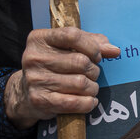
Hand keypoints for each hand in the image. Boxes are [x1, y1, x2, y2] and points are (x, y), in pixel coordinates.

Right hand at [4, 27, 119, 128]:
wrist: (26, 92)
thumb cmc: (55, 65)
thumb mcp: (69, 47)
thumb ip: (93, 43)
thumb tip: (114, 50)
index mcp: (40, 39)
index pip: (73, 35)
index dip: (92, 46)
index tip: (96, 56)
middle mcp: (33, 58)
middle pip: (81, 61)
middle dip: (94, 70)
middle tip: (91, 74)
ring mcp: (35, 79)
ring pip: (81, 83)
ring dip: (92, 87)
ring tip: (87, 87)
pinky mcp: (39, 100)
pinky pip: (75, 102)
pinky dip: (88, 103)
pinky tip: (88, 100)